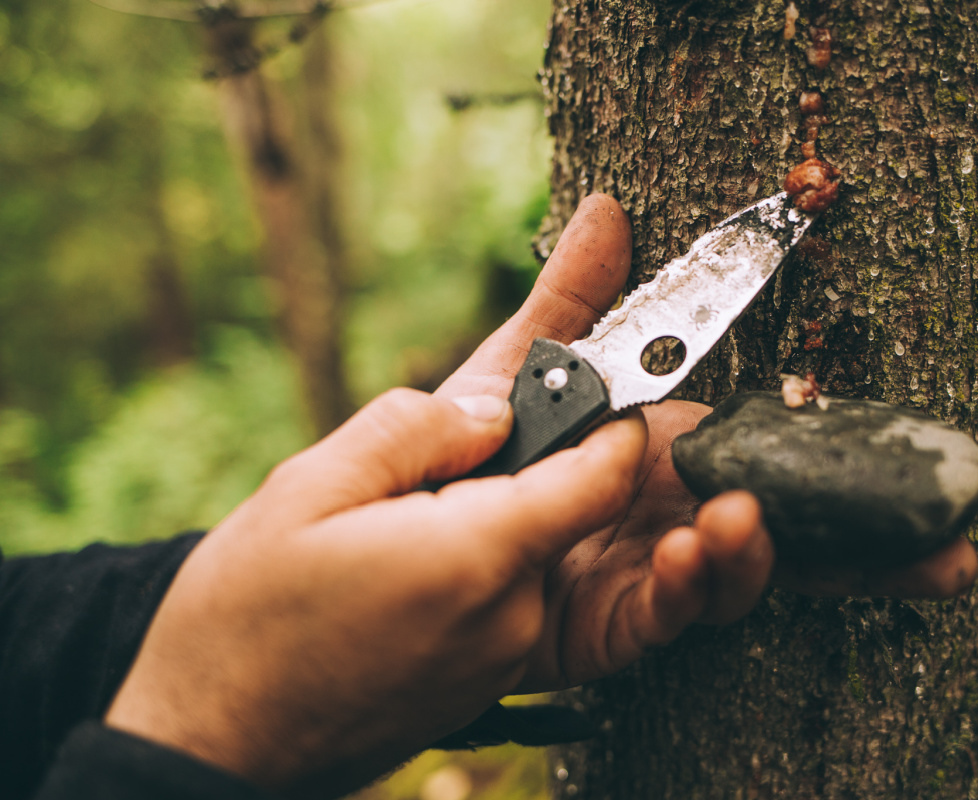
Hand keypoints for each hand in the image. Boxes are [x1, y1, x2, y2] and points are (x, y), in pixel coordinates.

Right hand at [106, 391, 649, 798]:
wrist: (211, 744)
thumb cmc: (244, 620)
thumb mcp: (309, 487)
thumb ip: (415, 428)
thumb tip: (496, 411)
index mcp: (477, 556)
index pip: (602, 476)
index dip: (609, 421)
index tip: (596, 382)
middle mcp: (511, 617)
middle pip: (561, 510)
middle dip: (520, 468)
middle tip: (434, 461)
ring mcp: (502, 660)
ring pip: (530, 553)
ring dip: (489, 520)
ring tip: (392, 527)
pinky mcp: (484, 683)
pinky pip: (504, 599)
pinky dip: (473, 567)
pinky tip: (398, 572)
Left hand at [434, 195, 977, 690]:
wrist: (401, 530)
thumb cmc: (474, 442)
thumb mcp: (522, 361)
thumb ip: (572, 299)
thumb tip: (611, 208)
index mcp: (676, 453)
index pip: (782, 461)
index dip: (854, 471)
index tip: (931, 483)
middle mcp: (677, 515)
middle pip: (791, 537)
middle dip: (872, 556)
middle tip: (950, 558)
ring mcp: (647, 573)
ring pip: (735, 580)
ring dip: (756, 555)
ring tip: (740, 518)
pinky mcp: (607, 627)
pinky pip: (660, 617)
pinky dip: (679, 588)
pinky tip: (677, 556)